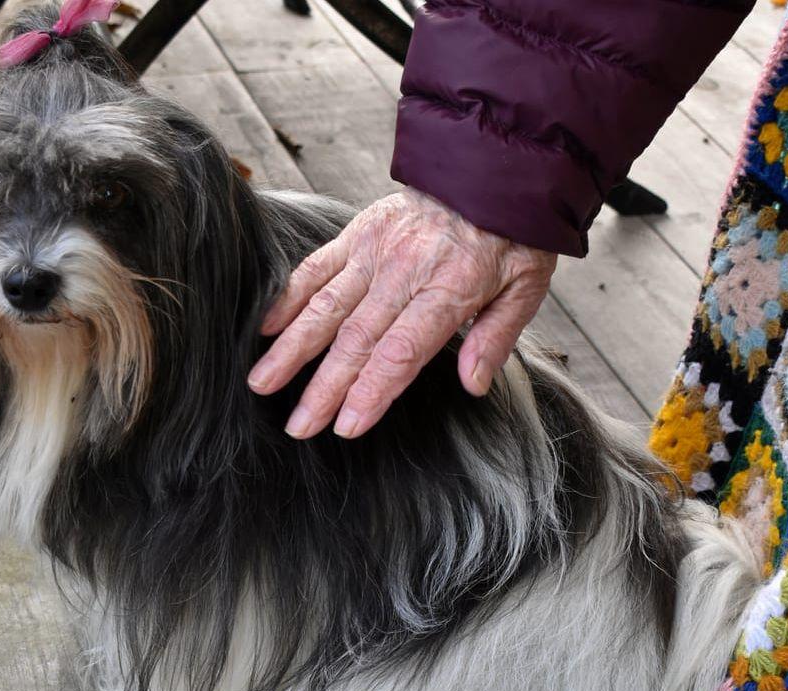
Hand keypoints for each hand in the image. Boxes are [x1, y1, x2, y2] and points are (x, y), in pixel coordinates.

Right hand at [247, 188, 557, 438]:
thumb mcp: (526, 286)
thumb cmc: (512, 234)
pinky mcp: (358, 233)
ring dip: (291, 349)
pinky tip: (266, 329)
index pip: (402, 351)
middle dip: (322, 389)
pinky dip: (288, 298)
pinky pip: (316, 267)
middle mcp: (404, 272)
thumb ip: (496, 337)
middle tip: (297, 428)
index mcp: (448, 289)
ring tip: (261, 383)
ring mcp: (375, 251)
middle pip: (356, 340)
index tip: (346, 426)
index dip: (372, 391)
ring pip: (325, 306)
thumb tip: (472, 385)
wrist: (491, 165)